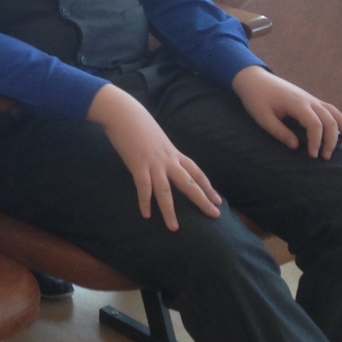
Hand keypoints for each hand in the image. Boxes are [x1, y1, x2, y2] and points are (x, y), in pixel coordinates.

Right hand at [86, 84, 219, 230]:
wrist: (124, 113)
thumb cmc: (138, 123)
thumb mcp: (157, 138)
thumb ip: (162, 151)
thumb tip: (164, 160)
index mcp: (173, 153)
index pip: (196, 172)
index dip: (208, 187)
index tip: (217, 200)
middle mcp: (168, 160)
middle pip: (189, 183)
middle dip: (203, 200)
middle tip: (215, 215)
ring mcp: (153, 163)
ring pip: (166, 191)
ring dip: (170, 211)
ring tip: (174, 228)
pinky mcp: (137, 165)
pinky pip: (143, 187)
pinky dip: (145, 202)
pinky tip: (146, 215)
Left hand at [232, 66, 341, 158]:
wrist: (254, 79)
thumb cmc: (255, 98)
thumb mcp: (263, 118)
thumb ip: (279, 132)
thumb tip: (296, 146)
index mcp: (297, 103)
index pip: (315, 124)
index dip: (317, 141)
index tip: (312, 155)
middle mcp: (309, 100)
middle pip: (330, 120)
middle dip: (331, 140)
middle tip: (325, 158)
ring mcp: (312, 99)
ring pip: (336, 113)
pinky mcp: (310, 100)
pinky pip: (331, 111)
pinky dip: (340, 122)